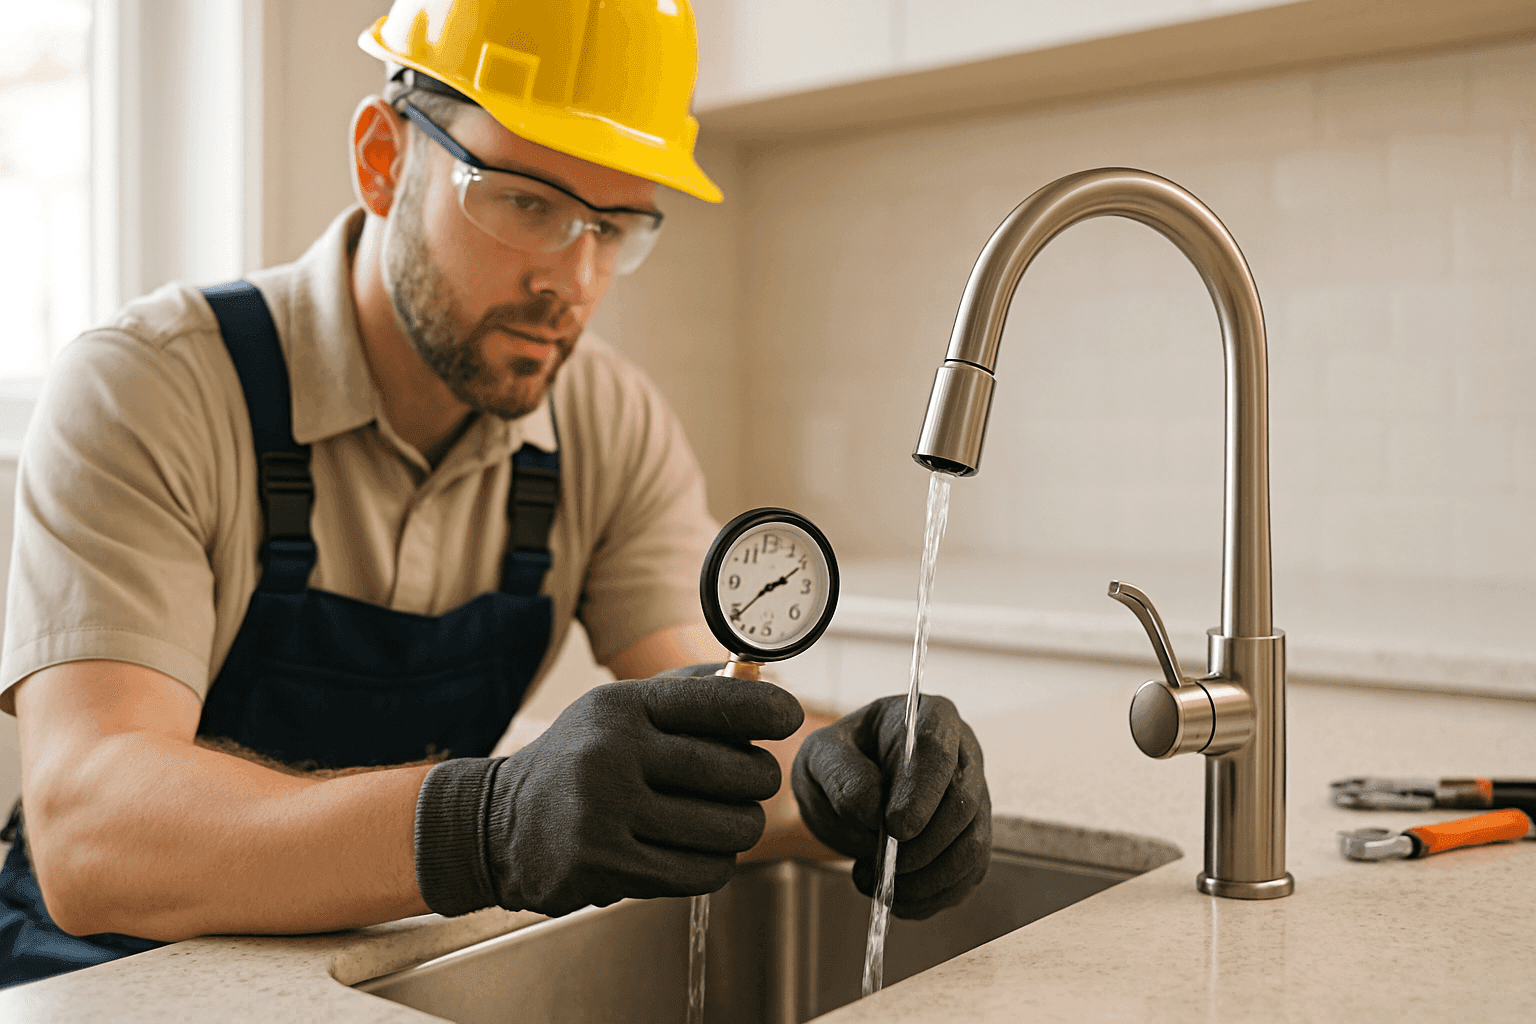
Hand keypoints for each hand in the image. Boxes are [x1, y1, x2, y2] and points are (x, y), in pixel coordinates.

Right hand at [414, 668, 803, 917]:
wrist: (500, 824)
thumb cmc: (578, 760)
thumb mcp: (618, 709)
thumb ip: (686, 692)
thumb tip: (761, 679)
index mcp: (622, 706)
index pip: (716, 701)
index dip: (766, 709)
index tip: (789, 716)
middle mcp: (613, 752)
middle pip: (736, 771)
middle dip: (760, 781)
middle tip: (754, 784)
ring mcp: (606, 812)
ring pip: (729, 827)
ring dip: (743, 828)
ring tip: (729, 821)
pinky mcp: (605, 866)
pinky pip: (702, 871)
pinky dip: (717, 863)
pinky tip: (703, 850)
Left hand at [791, 694, 989, 919]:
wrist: (846, 792)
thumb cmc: (838, 762)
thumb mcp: (822, 756)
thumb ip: (842, 774)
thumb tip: (871, 809)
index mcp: (930, 718)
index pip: (939, 750)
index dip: (922, 792)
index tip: (896, 828)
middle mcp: (963, 756)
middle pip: (964, 805)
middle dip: (922, 846)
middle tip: (881, 866)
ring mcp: (974, 801)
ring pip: (972, 847)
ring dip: (926, 879)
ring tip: (878, 884)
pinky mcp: (970, 841)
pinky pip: (966, 877)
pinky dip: (930, 897)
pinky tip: (894, 897)